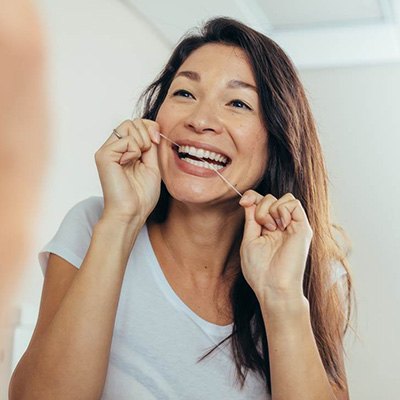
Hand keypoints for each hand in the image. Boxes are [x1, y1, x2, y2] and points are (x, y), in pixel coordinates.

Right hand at [95, 119, 160, 224]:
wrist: (132, 212)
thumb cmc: (141, 195)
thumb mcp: (152, 165)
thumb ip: (151, 146)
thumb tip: (152, 128)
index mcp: (125, 151)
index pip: (137, 124)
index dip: (150, 127)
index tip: (157, 141)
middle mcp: (114, 148)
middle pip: (132, 121)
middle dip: (146, 133)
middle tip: (147, 154)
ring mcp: (107, 151)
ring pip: (128, 125)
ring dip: (141, 142)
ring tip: (138, 160)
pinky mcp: (104, 155)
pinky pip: (126, 139)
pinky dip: (134, 151)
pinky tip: (129, 164)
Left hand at [239, 190, 312, 305]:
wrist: (273, 287)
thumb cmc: (259, 270)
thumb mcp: (249, 239)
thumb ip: (251, 218)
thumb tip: (249, 199)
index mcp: (268, 228)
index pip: (262, 202)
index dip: (252, 196)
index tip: (243, 202)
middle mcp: (281, 225)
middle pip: (271, 197)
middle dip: (260, 206)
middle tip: (261, 226)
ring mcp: (293, 226)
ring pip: (284, 198)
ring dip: (271, 209)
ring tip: (271, 228)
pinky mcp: (303, 228)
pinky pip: (294, 203)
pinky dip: (283, 209)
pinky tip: (280, 225)